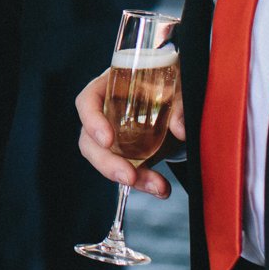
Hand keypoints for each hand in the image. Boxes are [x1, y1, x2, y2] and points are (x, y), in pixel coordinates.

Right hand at [76, 70, 183, 198]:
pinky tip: (161, 188)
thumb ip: (179, 102)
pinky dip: (144, 182)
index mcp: (110, 87)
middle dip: (108, 163)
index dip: (92, 120)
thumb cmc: (172, 81)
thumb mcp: (178, 84)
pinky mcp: (128, 153)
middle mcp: (107, 113)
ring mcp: (115, 135)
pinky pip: (128, 171)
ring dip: (128, 177)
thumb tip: (180, 129)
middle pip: (90, 140)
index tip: (107, 140)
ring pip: (106, 161)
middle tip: (128, 177)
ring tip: (157, 187)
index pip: (87, 101)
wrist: (181, 95)